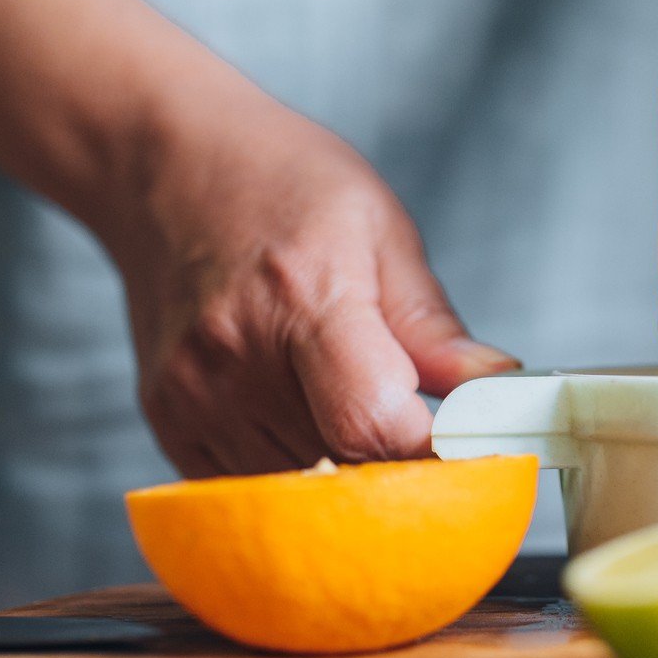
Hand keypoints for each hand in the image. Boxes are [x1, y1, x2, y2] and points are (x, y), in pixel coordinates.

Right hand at [105, 73, 515, 474]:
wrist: (162, 167)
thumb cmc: (279, 183)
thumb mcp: (377, 225)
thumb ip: (431, 323)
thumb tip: (495, 389)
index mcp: (304, 300)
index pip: (370, 422)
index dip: (428, 454)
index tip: (465, 452)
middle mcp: (237, 357)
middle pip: (338, 465)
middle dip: (393, 466)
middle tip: (422, 437)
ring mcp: (193, 395)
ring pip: (293, 490)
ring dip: (340, 473)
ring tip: (357, 415)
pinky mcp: (166, 418)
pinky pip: (243, 488)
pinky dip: (288, 474)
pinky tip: (303, 421)